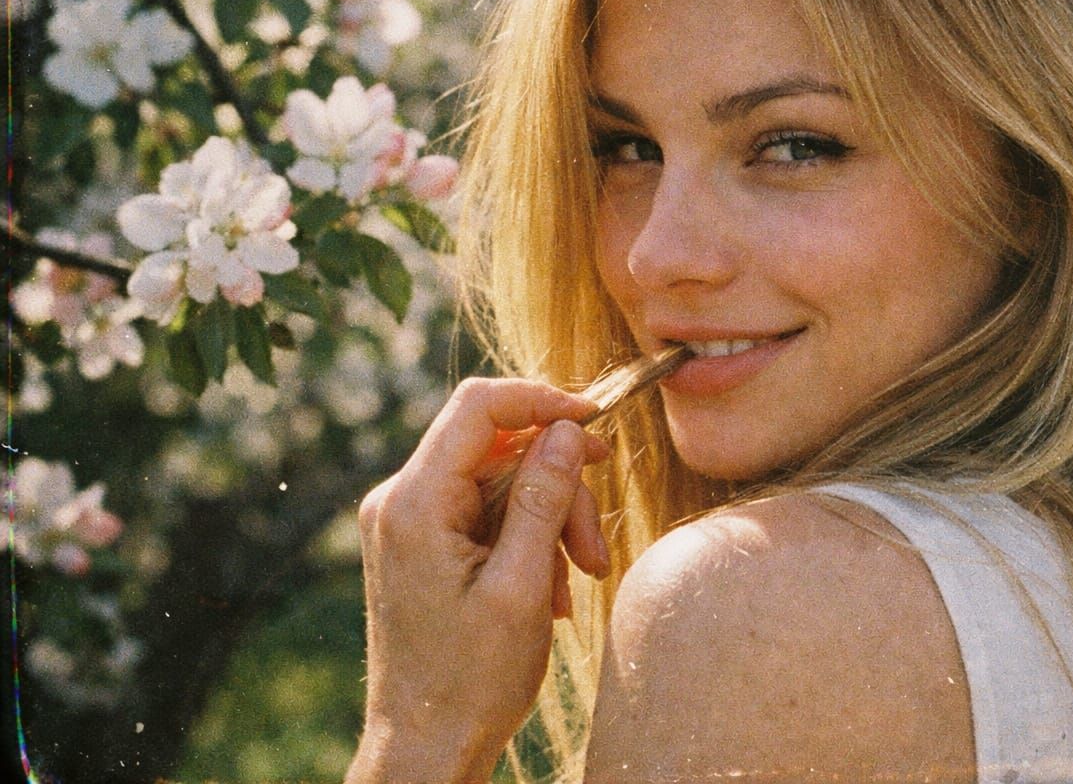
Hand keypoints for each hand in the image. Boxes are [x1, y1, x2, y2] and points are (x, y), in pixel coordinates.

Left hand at [347, 379, 605, 783]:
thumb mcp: (521, 586)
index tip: (596, 421)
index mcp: (413, 503)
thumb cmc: (470, 681)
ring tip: (578, 580)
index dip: (542, 400)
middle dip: (559, 488)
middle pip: (500, 449)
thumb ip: (541, 499)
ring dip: (550, 523)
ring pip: (501, 483)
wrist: (424, 748)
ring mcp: (410, 522)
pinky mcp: (423, 543)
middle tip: (594, 548)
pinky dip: (528, 541)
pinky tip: (548, 592)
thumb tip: (567, 429)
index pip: (478, 407)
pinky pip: (487, 513)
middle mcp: (401, 500)